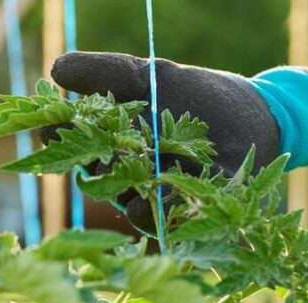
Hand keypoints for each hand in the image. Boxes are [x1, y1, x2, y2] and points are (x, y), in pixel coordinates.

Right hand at [50, 52, 307, 229]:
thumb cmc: (199, 95)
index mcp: (114, 145)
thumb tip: (58, 71)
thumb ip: (108, 74)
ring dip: (132, 198)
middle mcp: (131, 178)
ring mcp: (161, 200)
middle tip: (97, 156)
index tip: (52, 127)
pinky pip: (175, 225)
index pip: (72, 147)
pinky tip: (169, 202)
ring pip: (134, 207)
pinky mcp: (193, 216)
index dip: (58, 139)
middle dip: (96, 170)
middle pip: (99, 181)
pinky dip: (169, 216)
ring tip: (136, 186)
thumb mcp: (153, 77)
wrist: (255, 115)